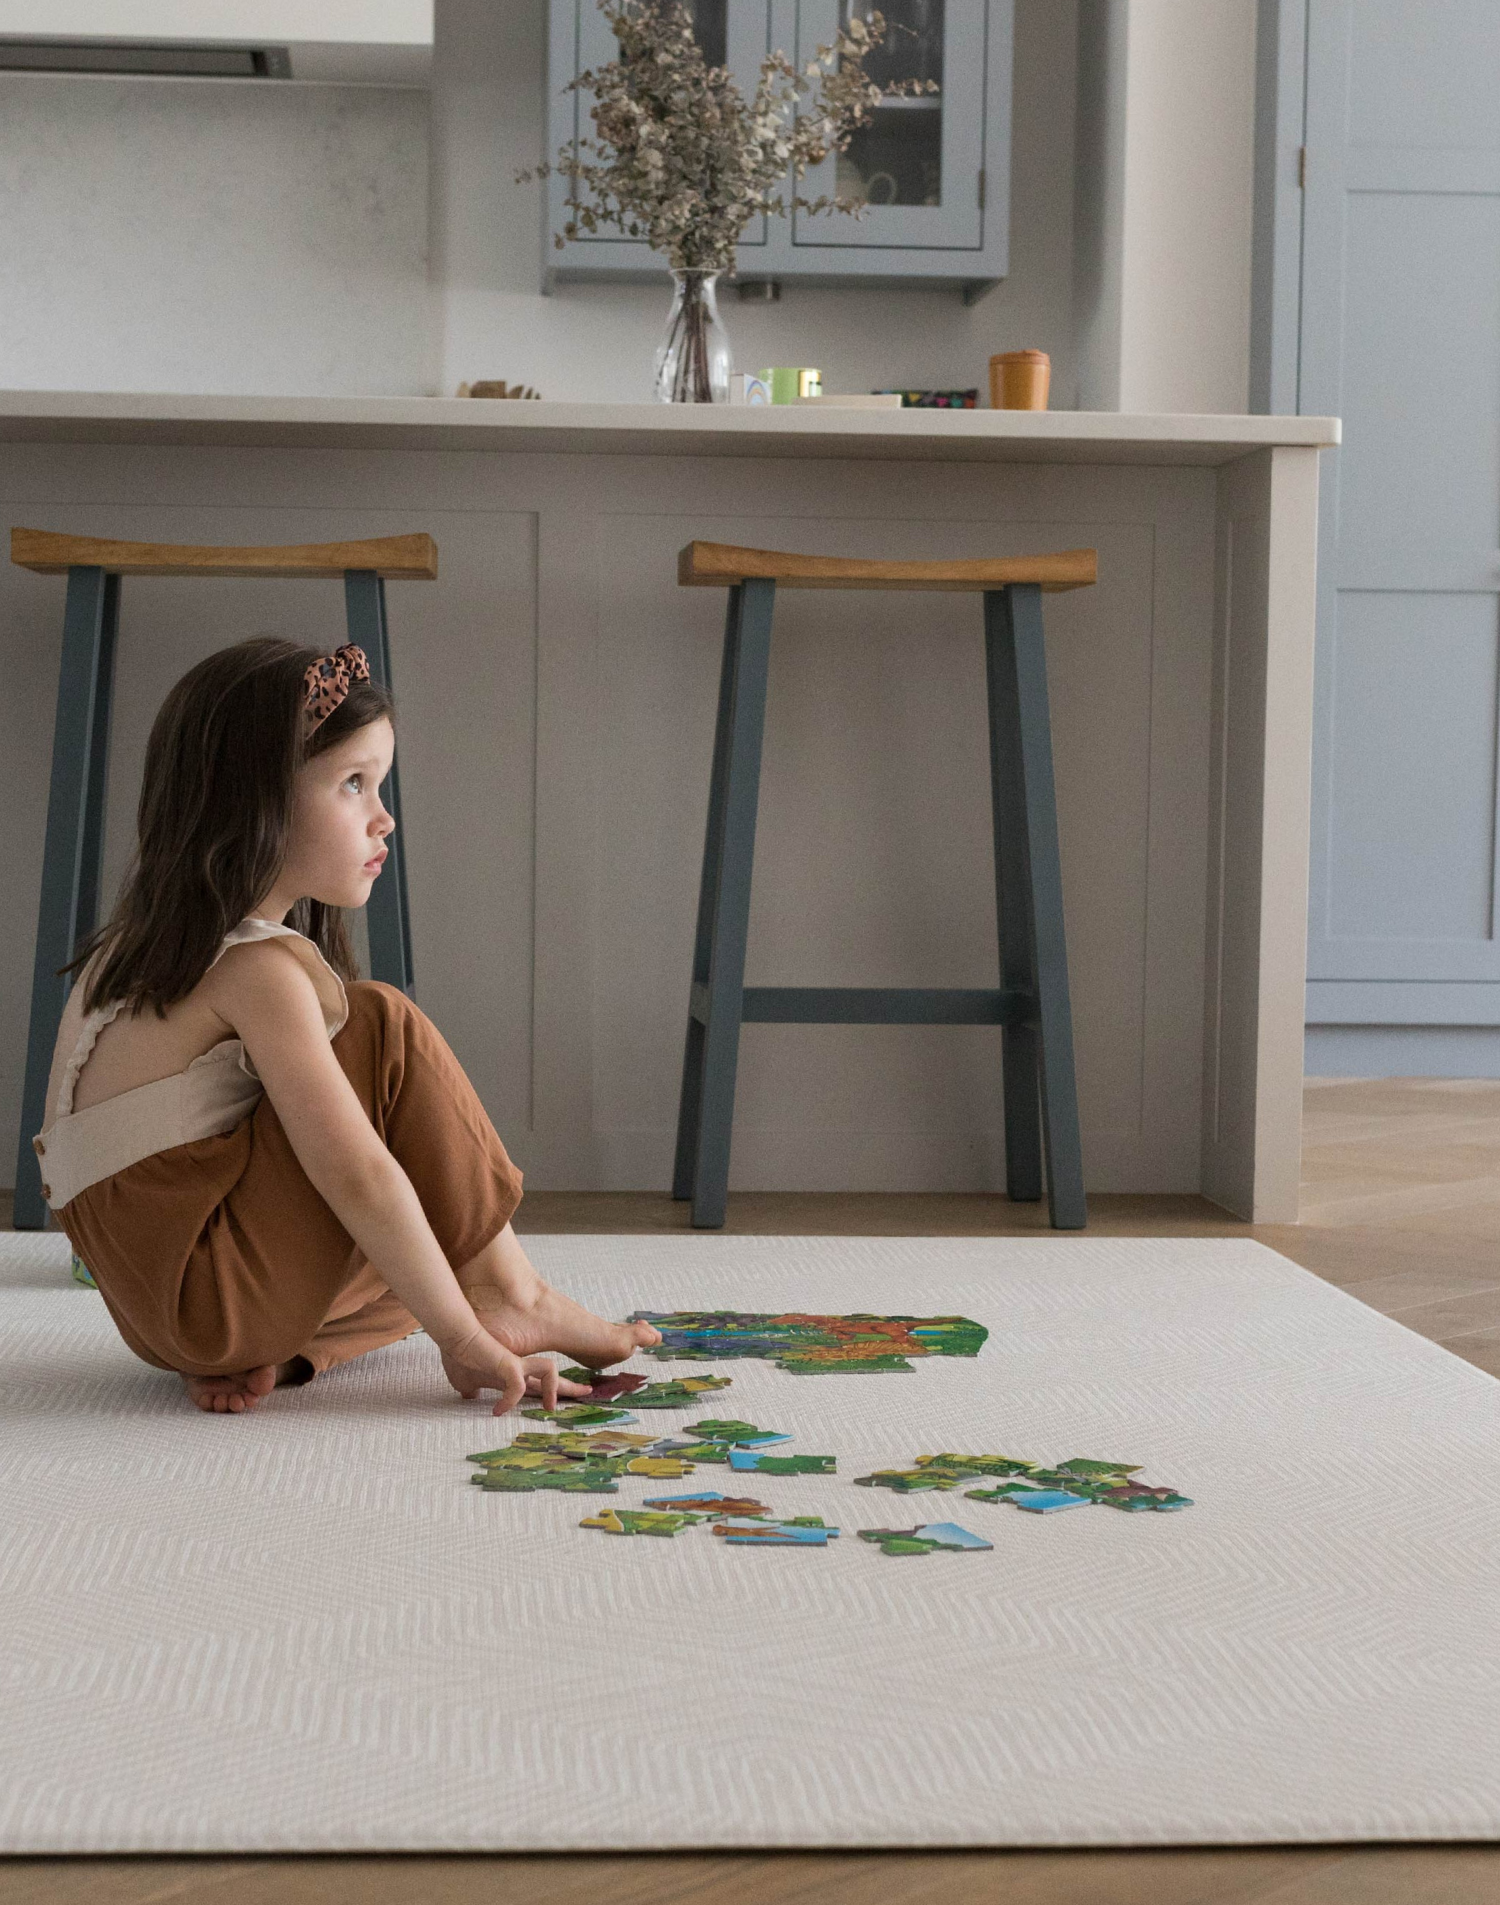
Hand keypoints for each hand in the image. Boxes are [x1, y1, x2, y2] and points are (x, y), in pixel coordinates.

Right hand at [438, 1324, 593, 1416]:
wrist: (454, 1335)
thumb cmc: (458, 1354)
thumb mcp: (464, 1378)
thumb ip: (472, 1386)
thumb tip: (470, 1394)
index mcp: (513, 1372)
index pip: (540, 1383)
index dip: (552, 1391)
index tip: (557, 1402)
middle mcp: (519, 1367)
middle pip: (552, 1377)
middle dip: (570, 1388)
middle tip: (587, 1392)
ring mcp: (515, 1364)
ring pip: (549, 1370)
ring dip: (554, 1389)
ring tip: (550, 1408)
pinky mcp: (507, 1364)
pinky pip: (517, 1386)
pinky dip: (510, 1400)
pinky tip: (498, 1411)